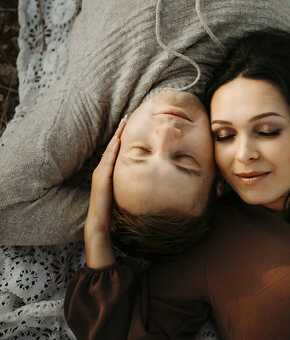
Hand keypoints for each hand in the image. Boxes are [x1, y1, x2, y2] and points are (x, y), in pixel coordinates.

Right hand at [84, 117, 126, 267]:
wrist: (98, 222)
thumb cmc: (110, 210)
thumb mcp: (120, 191)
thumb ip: (127, 182)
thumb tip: (141, 177)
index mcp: (106, 172)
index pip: (114, 151)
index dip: (120, 137)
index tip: (128, 125)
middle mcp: (101, 170)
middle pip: (111, 146)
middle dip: (119, 131)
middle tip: (126, 117)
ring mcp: (100, 173)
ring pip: (110, 150)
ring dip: (116, 136)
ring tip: (123, 123)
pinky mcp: (101, 178)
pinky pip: (108, 160)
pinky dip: (112, 150)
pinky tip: (118, 141)